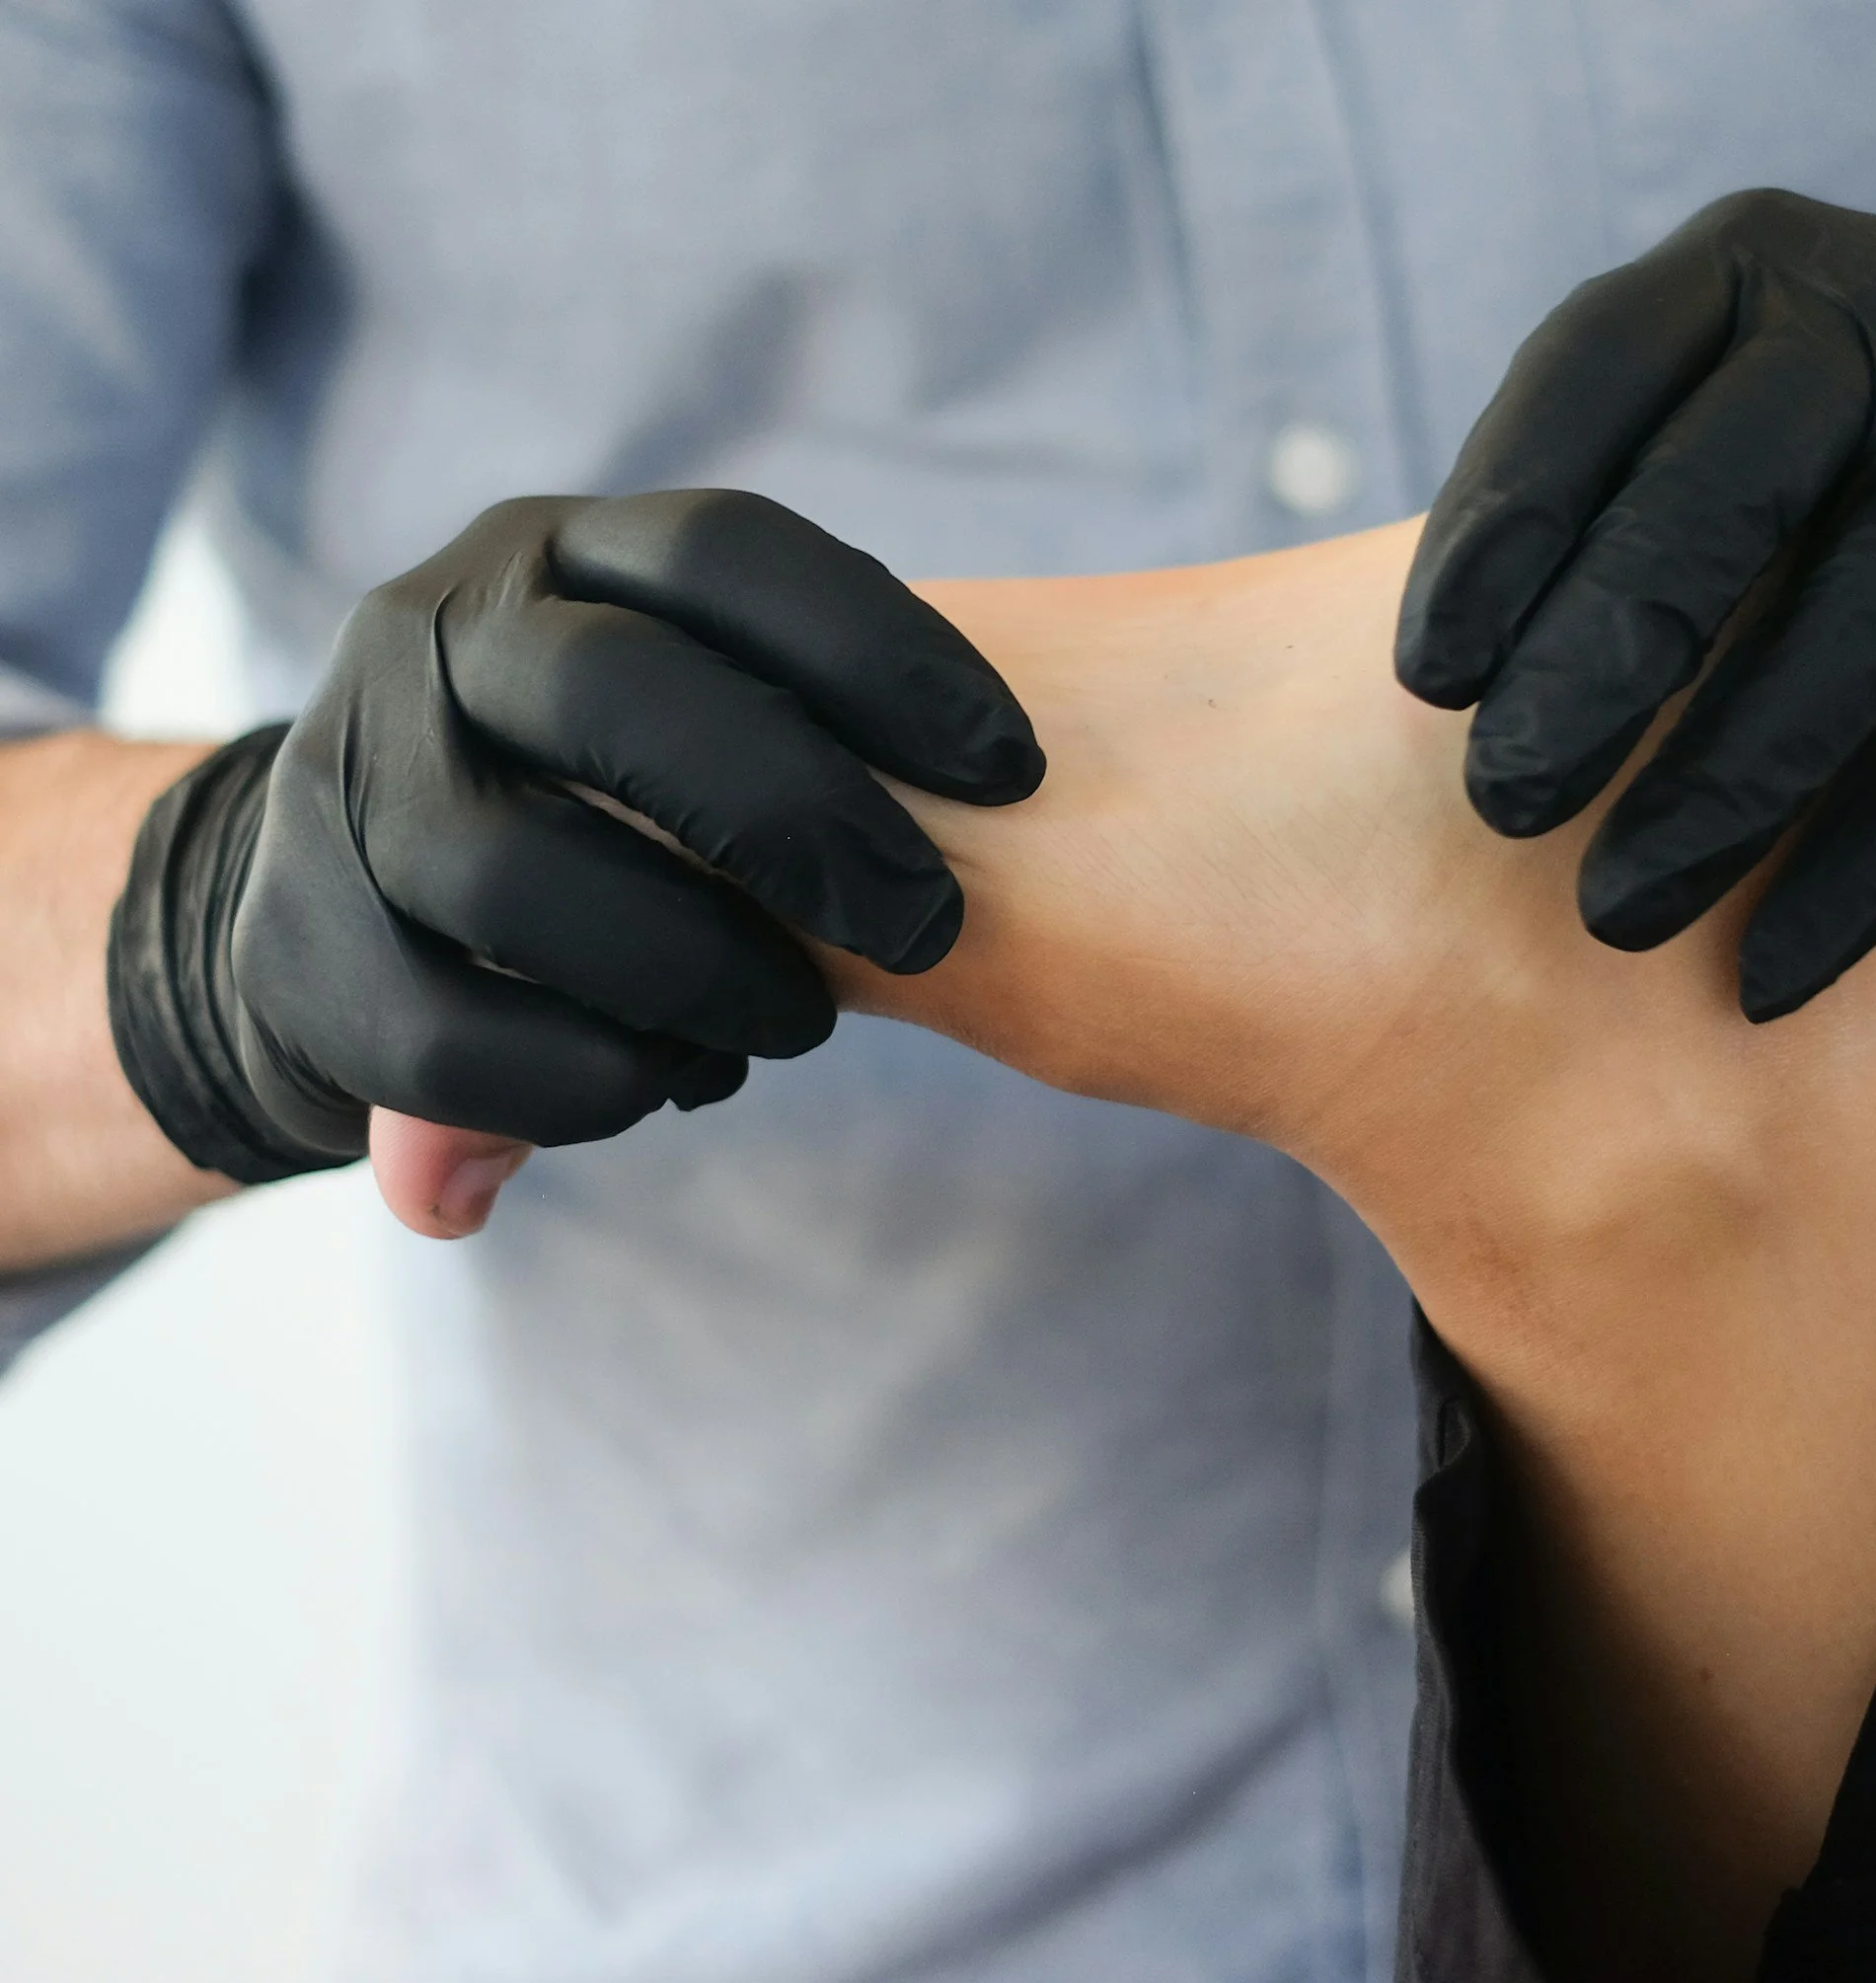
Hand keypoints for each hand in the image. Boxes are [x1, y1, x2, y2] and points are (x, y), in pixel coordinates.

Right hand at [107, 489, 1042, 1181]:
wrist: (352, 886)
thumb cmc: (598, 795)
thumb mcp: (686, 706)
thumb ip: (804, 711)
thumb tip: (1022, 777)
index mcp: (556, 552)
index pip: (725, 552)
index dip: (885, 654)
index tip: (1015, 770)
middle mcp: (433, 633)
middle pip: (622, 697)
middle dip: (800, 820)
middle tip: (926, 926)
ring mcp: (348, 784)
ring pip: (522, 875)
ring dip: (699, 972)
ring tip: (792, 1025)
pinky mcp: (295, 946)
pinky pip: (446, 1037)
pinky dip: (588, 1080)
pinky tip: (672, 1083)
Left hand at [1396, 187, 1875, 1018]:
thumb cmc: (1815, 467)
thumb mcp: (1703, 414)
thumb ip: (1590, 501)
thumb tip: (1438, 700)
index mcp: (1737, 268)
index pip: (1594, 369)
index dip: (1504, 525)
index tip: (1424, 681)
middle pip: (1729, 493)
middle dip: (1600, 664)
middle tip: (1501, 806)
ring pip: (1862, 626)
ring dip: (1726, 790)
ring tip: (1614, 914)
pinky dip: (1860, 871)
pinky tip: (1768, 973)